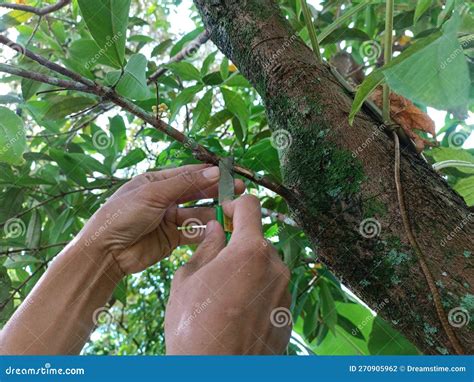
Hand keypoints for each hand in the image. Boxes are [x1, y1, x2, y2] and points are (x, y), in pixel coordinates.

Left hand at [75, 164, 243, 274]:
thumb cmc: (122, 215)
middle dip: (217, 192)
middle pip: (196, 193)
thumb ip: (185, 184)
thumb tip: (214, 172)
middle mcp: (164, 198)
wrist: (105, 251)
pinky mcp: (172, 239)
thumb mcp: (153, 194)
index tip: (230, 175)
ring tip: (233, 212)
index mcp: (156, 182)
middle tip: (238, 191)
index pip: (189, 174)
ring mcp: (169, 219)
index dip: (210, 174)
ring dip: (214, 213)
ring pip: (197, 213)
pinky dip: (206, 232)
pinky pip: (193, 233)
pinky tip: (220, 230)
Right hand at [165, 195, 291, 354]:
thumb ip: (206, 247)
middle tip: (215, 260)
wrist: (216, 375)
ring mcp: (285, 292)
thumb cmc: (194, 328)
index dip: (234, 204)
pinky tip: (236, 310)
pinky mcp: (288, 313)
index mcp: (250, 252)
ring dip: (247, 268)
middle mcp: (275, 267)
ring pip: (265, 265)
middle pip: (257, 239)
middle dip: (237, 243)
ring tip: (223, 293)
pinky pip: (272, 289)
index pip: (250, 206)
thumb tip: (216, 229)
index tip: (223, 214)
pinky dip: (256, 290)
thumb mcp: (188, 280)